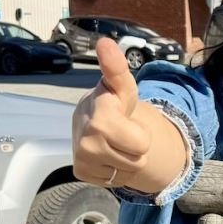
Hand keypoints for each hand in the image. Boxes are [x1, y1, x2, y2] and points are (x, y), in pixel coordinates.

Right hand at [72, 37, 151, 188]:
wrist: (90, 121)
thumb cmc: (113, 103)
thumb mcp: (121, 87)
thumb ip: (117, 68)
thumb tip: (105, 42)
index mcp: (100, 114)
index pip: (141, 142)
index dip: (140, 135)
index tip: (122, 118)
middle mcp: (87, 138)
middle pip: (140, 158)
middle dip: (138, 147)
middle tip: (124, 133)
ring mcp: (82, 157)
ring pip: (130, 171)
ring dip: (128, 159)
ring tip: (114, 142)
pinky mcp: (81, 172)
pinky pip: (115, 181)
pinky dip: (115, 170)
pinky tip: (106, 154)